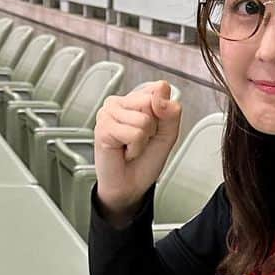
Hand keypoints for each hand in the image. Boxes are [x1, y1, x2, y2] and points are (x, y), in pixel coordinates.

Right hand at [94, 81, 182, 224]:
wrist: (130, 185)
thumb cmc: (145, 160)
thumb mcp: (168, 133)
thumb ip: (171, 111)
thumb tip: (161, 93)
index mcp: (134, 99)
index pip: (159, 89)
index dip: (163, 114)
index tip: (153, 130)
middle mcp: (119, 102)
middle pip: (151, 102)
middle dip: (152, 127)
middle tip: (140, 140)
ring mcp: (108, 113)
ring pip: (144, 120)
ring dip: (143, 140)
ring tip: (131, 147)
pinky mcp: (103, 127)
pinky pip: (134, 133)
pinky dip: (135, 148)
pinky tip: (124, 151)